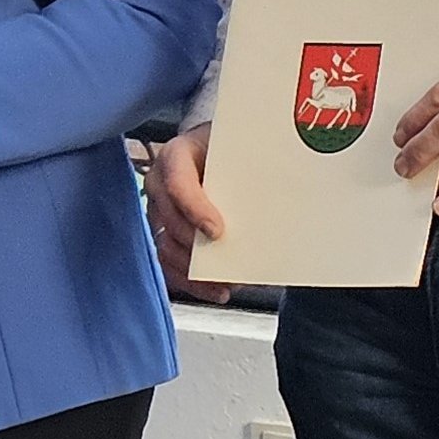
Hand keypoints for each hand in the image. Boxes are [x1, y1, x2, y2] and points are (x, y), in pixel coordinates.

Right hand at [145, 125, 233, 301]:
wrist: (220, 150)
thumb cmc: (230, 149)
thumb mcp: (239, 149)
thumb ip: (250, 169)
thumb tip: (279, 196)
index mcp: (177, 155)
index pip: (177, 184)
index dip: (195, 210)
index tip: (217, 231)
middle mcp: (160, 182)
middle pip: (170, 220)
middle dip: (197, 248)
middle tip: (226, 266)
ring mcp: (158, 208)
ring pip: (165, 244)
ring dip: (194, 270)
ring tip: (225, 284)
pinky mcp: (164, 231)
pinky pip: (168, 261)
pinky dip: (190, 280)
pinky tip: (215, 290)